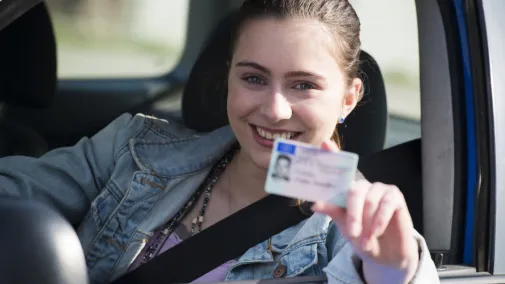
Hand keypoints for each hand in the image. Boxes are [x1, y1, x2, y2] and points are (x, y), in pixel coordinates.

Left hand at [312, 140, 418, 282]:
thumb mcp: (344, 226)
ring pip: (369, 199)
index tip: (324, 143)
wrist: (385, 255)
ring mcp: (380, 189)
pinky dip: (380, 220)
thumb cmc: (362, 237)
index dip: (332, 154)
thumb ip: (333, 212)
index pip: (340, 168)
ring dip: (367, 222)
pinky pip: (386, 204)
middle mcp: (363, 185)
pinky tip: (377, 232)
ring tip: (367, 239)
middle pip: (354, 189)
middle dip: (352, 213)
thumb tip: (314, 204)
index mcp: (348, 190)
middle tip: (352, 232)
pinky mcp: (395, 196)